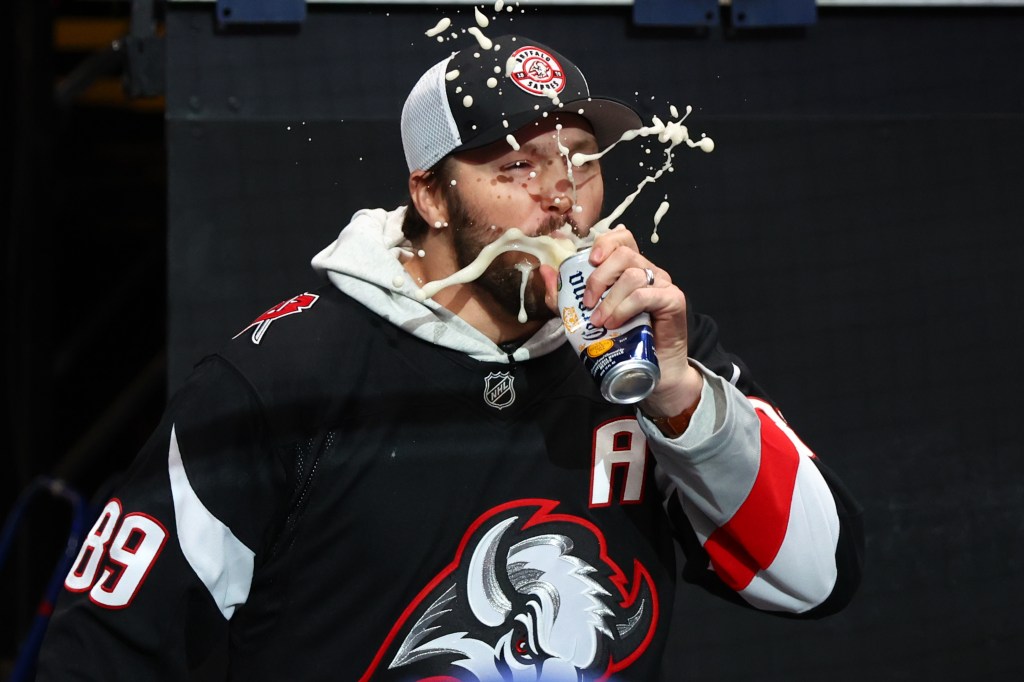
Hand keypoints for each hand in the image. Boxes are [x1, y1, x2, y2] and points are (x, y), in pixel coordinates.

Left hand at [540, 225, 702, 417]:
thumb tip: (545, 270)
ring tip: (600, 322)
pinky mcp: (673, 300)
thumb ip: (564, 295)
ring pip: (633, 275)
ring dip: (609, 299)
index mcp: (630, 268)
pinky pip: (644, 295)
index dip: (605, 242)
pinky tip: (615, 324)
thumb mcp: (584, 316)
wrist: (652, 370)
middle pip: (624, 254)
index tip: (591, 261)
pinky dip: (624, 308)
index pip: (622, 238)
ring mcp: (663, 284)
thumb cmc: (621, 340)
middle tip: (587, 302)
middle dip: (599, 277)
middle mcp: (649, 271)